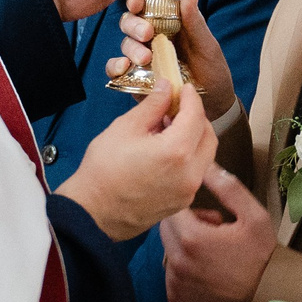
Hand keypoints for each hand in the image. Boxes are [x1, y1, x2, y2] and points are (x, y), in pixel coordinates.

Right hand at [57, 79, 217, 240]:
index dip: (191, 98)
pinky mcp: (182, 202)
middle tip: (179, 107)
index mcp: (176, 151)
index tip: (185, 89)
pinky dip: (188, 157)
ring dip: (194, 138)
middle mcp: (189, 173)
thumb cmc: (103, 171)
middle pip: (208, 136)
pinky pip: (194, 173)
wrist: (93, 212)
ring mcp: (188, 191)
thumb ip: (152, 106)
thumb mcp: (125, 128)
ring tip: (170, 129)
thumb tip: (166, 89)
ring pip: (204, 156)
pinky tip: (167, 151)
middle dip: (197, 118)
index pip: (196, 115)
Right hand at [107, 0, 235, 118]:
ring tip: (145, 58)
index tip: (137, 2)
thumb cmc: (212, 70)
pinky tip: (124, 67)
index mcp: (167, 23)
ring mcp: (142, 58)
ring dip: (131, 48)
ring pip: (125, 44)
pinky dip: (115, 66)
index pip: (146, 5)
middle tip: (147, 34)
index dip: (137, 0)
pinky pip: (117, 69)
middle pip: (130, 23)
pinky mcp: (135, 78)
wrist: (212, 104)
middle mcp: (151, 38)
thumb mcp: (207, 45)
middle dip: (134, 25)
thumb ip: (195, 23)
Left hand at [160, 162, 275, 301]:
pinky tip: (208, 272)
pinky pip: (170, 274)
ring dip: (183, 247)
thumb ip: (227, 187)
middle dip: (186, 225)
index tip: (213, 216)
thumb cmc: (264, 257)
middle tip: (216, 233)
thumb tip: (205, 165)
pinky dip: (184, 269)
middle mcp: (176, 261)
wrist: (269, 300)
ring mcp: (174, 282)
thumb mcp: (254, 216)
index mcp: (191, 238)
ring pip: (167, 250)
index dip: (191, 207)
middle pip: (166, 228)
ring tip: (213, 254)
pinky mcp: (176, 298)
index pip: (172, 208)